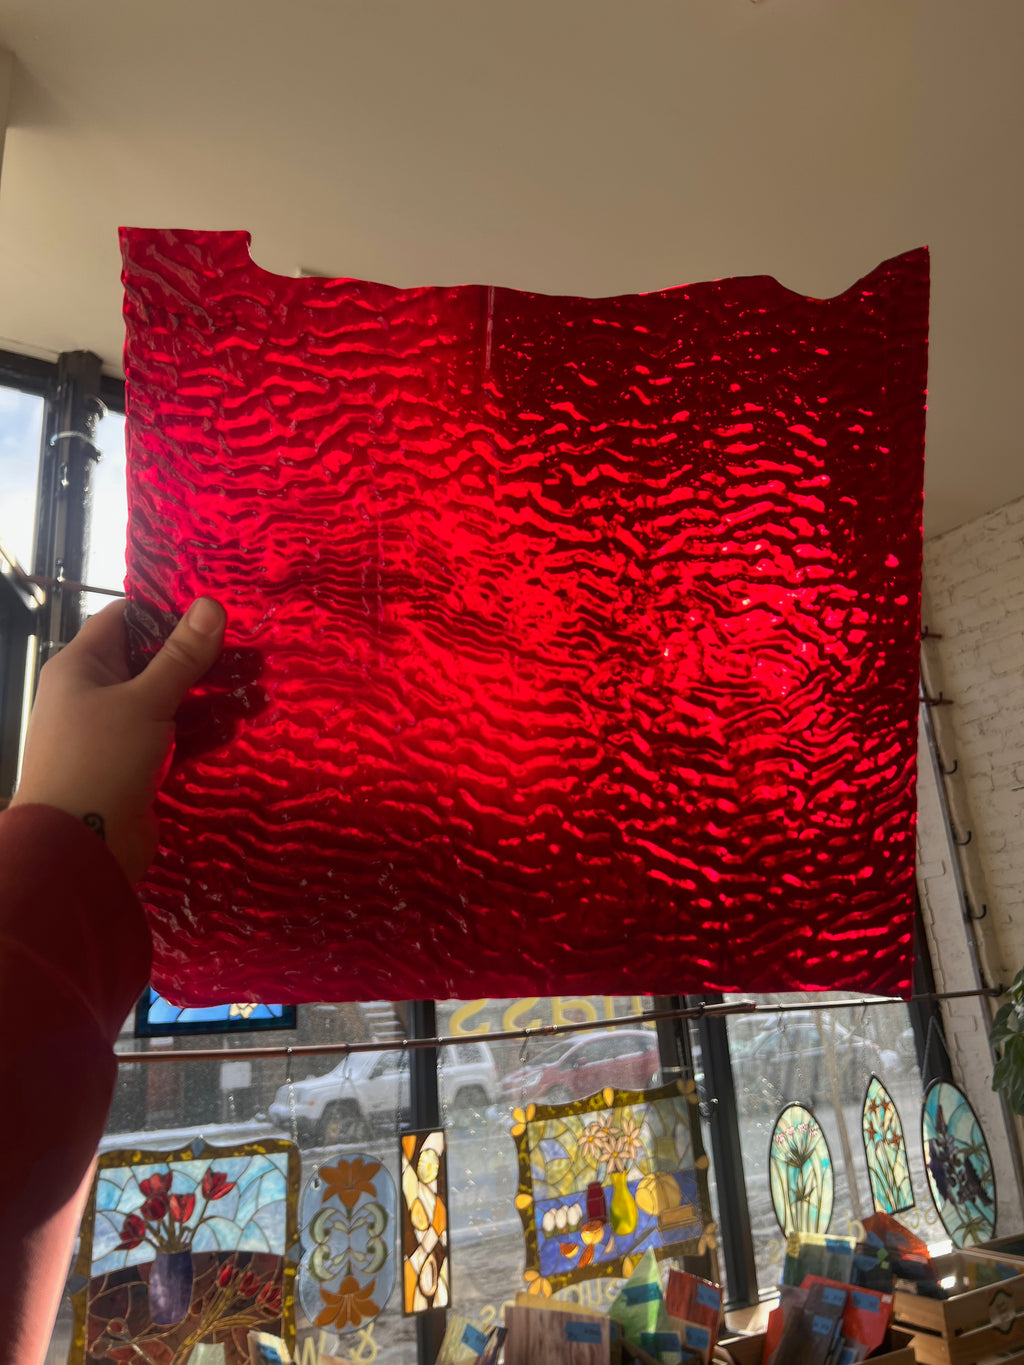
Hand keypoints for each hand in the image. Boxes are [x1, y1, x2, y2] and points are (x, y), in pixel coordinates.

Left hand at [10, 596, 225, 881]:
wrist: (79, 849)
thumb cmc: (101, 760)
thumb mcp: (145, 701)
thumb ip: (181, 657)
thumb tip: (212, 605)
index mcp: (82, 667)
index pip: (125, 620)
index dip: (167, 613)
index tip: (214, 613)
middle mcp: (94, 695)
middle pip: (153, 664)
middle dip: (201, 660)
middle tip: (251, 652)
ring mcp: (115, 734)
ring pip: (168, 704)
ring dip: (209, 698)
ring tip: (257, 689)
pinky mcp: (136, 768)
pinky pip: (173, 740)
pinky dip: (202, 732)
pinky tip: (239, 726)